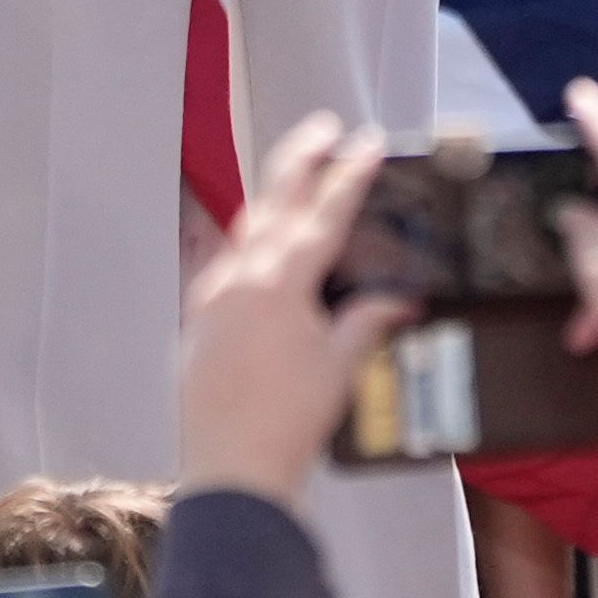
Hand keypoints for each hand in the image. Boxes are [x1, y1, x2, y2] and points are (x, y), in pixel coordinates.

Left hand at [175, 114, 407, 501]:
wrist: (231, 468)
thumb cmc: (288, 422)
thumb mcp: (340, 367)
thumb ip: (366, 321)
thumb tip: (399, 299)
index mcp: (282, 282)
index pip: (324, 214)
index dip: (350, 176)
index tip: (368, 143)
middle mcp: (241, 277)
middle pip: (274, 201)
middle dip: (300, 160)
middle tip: (324, 128)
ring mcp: (213, 296)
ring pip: (245, 229)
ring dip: (273, 198)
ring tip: (297, 179)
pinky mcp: (198, 319)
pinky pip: (223, 264)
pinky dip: (246, 244)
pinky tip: (258, 246)